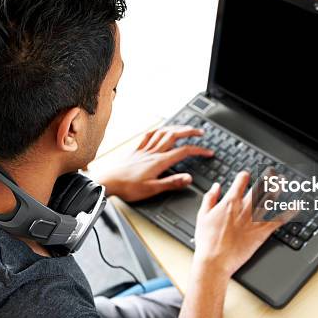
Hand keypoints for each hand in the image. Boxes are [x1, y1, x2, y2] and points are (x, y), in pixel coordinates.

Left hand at [95, 125, 212, 201]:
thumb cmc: (128, 187)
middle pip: (174, 136)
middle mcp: (152, 152)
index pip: (183, 152)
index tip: (208, 152)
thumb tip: (188, 178)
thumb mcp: (152, 189)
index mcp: (159, 162)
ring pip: (163, 133)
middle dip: (189, 132)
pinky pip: (148, 135)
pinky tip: (160, 130)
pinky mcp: (136, 150)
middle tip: (200, 132)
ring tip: (184, 128)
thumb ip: (171, 183)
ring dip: (176, 128)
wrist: (109, 182)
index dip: (198, 150)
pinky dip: (158, 130)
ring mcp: (144, 149)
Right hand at [193, 171, 285, 279]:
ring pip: (271, 199)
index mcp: (230, 202)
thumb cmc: (207, 240)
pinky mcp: (262, 232)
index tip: (246, 175)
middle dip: (267, 178)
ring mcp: (255, 219)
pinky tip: (295, 206)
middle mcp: (244, 208)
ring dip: (278, 189)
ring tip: (283, 183)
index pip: (241, 181)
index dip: (245, 175)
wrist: (215, 260)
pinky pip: (279, 219)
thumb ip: (210, 198)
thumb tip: (216, 186)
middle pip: (260, 187)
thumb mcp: (203, 215)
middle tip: (273, 174)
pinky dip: (288, 212)